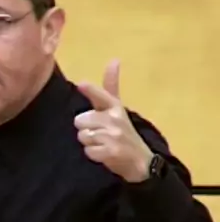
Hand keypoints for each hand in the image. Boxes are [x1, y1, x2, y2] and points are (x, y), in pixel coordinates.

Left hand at [74, 59, 153, 182]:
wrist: (141, 162)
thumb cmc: (124, 132)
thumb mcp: (117, 109)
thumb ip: (110, 87)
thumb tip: (114, 59)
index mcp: (115, 107)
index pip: (101, 96)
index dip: (90, 90)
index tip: (81, 84)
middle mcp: (115, 119)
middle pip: (80, 121)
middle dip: (85, 129)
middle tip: (100, 134)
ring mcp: (114, 136)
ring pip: (83, 136)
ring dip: (89, 143)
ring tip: (103, 144)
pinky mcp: (111, 152)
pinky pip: (88, 151)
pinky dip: (93, 155)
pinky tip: (104, 154)